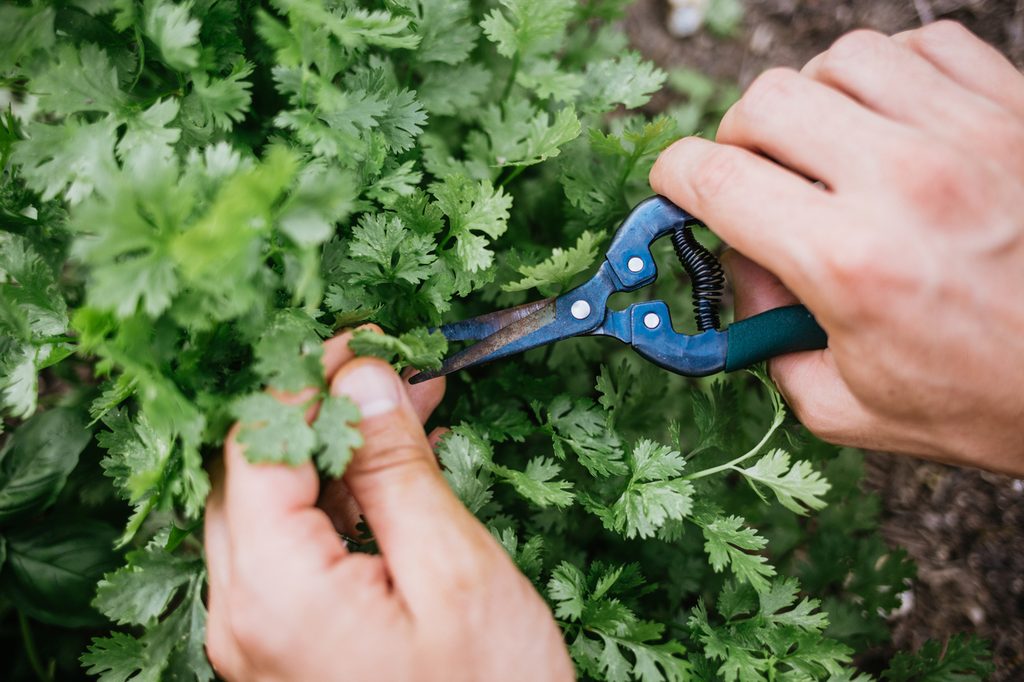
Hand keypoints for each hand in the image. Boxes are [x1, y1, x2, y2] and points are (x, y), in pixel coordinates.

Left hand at [203, 329, 572, 680]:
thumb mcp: (455, 573)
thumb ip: (396, 470)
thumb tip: (363, 376)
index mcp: (274, 593)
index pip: (257, 442)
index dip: (304, 376)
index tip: (364, 340)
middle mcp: (243, 614)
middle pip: (253, 469)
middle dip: (321, 403)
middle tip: (392, 367)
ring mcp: (259, 633)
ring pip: (274, 502)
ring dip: (336, 446)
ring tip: (408, 406)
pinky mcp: (286, 641)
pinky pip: (295, 546)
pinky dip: (340, 497)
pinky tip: (394, 471)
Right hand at [651, 22, 1023, 474]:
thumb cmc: (992, 401)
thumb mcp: (847, 407)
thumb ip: (768, 345)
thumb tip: (744, 277)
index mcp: (849, 263)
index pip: (715, 179)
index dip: (673, 179)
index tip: (676, 189)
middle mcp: (904, 182)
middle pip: (766, 103)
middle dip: (737, 140)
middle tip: (756, 179)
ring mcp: (967, 134)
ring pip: (840, 61)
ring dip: (814, 101)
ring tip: (828, 149)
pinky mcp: (1016, 110)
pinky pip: (925, 45)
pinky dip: (889, 75)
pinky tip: (892, 122)